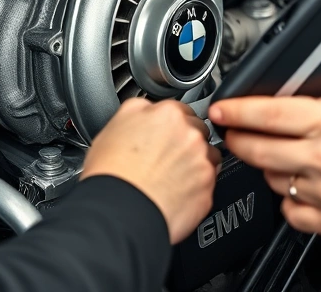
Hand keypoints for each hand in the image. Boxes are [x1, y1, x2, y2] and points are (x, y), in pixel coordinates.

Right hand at [83, 99, 220, 243]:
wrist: (120, 211)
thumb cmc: (112, 173)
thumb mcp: (114, 124)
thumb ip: (138, 110)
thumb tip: (146, 109)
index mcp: (168, 114)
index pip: (179, 109)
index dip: (169, 124)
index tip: (164, 135)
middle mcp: (191, 135)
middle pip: (197, 131)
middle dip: (185, 142)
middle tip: (164, 158)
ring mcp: (202, 163)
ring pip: (207, 157)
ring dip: (195, 163)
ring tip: (170, 177)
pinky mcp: (208, 190)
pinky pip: (207, 183)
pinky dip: (195, 187)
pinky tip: (174, 192)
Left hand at [209, 19, 320, 244]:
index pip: (270, 114)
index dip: (237, 110)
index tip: (220, 109)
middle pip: (259, 150)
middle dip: (238, 140)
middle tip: (232, 133)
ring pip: (274, 181)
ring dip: (267, 168)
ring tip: (275, 157)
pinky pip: (293, 214)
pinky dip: (288, 203)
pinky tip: (296, 188)